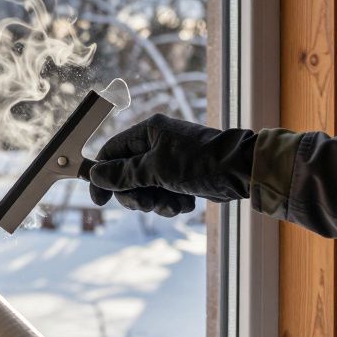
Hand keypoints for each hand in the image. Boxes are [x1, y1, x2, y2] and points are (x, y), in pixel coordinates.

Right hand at [89, 114, 256, 215]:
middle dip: (137, 196)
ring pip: (146, 190)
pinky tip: (186, 203)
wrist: (241, 172)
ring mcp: (169, 162)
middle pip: (127, 176)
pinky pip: (164, 196)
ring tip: (174, 203)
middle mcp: (156, 144)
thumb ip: (124, 174)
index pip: (111, 152)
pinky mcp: (182, 178)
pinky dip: (172, 203)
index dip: (102, 177)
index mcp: (148, 132)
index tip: (100, 202)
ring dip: (157, 203)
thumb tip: (95, 175)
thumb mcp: (156, 169)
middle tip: (146, 205)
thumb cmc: (200, 162)